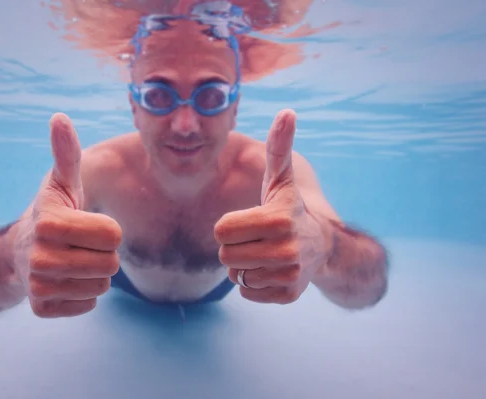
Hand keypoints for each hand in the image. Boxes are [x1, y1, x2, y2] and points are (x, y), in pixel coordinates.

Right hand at [13, 113, 121, 317]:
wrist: (20, 251)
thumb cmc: (53, 212)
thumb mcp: (62, 183)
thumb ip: (67, 153)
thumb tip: (59, 117)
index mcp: (49, 223)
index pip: (114, 236)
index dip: (109, 230)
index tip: (88, 224)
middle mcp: (39, 257)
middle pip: (111, 264)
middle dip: (104, 254)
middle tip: (82, 245)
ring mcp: (38, 286)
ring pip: (101, 287)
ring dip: (96, 274)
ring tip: (75, 260)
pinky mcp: (40, 308)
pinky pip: (88, 305)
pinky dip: (85, 293)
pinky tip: (67, 279)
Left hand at [214, 109, 328, 303]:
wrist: (322, 246)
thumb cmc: (289, 208)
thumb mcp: (281, 179)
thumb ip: (279, 148)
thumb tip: (287, 112)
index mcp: (278, 219)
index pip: (221, 231)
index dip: (229, 226)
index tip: (250, 221)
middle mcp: (286, 249)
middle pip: (225, 255)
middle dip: (234, 247)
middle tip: (257, 239)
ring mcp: (289, 275)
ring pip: (236, 276)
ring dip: (244, 266)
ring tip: (266, 254)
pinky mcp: (288, 295)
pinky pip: (247, 292)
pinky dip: (252, 284)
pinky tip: (271, 270)